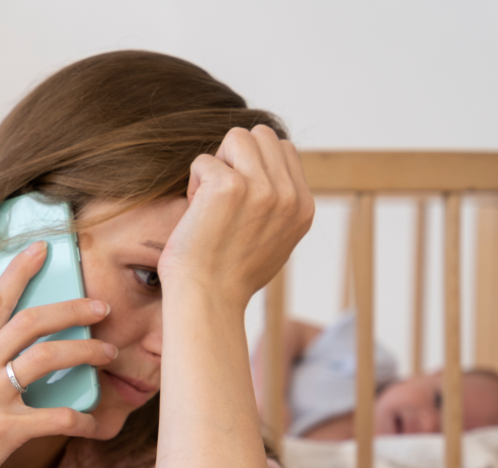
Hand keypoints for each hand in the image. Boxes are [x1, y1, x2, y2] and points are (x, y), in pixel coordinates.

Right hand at [0, 242, 118, 467]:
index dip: (20, 271)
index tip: (43, 248)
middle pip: (30, 321)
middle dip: (71, 308)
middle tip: (101, 306)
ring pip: (46, 357)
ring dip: (84, 351)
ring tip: (107, 353)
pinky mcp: (2, 431)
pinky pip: (54, 417)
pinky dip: (80, 418)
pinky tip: (94, 422)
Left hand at [158, 124, 314, 306]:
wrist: (208, 301)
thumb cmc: (230, 276)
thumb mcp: (275, 240)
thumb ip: (280, 206)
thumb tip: (271, 173)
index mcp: (304, 207)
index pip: (284, 149)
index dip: (253, 166)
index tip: (239, 202)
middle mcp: (289, 195)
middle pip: (261, 136)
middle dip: (235, 157)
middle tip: (221, 198)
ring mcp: (261, 188)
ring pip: (237, 137)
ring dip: (216, 165)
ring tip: (209, 201)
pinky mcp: (229, 186)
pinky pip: (204, 160)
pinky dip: (193, 184)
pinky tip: (196, 215)